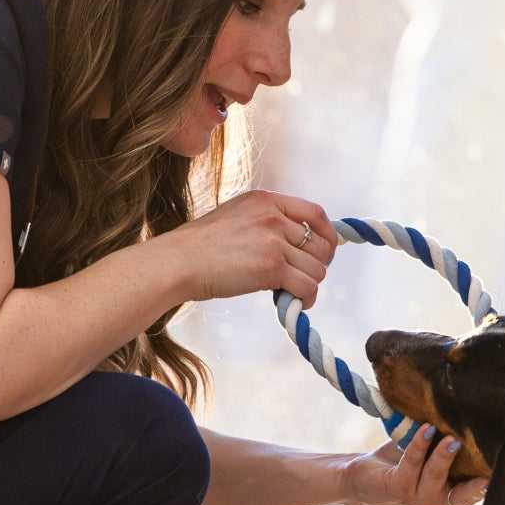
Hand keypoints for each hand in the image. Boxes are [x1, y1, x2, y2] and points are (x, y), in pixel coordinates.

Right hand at [164, 189, 336, 307]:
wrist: (178, 262)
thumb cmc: (200, 247)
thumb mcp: (236, 218)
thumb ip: (265, 223)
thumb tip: (294, 243)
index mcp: (265, 200)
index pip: (315, 213)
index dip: (326, 236)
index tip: (321, 252)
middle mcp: (273, 216)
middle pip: (320, 244)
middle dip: (315, 265)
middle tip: (299, 277)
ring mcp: (273, 241)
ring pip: (317, 269)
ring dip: (308, 284)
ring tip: (290, 292)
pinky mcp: (272, 267)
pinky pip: (307, 286)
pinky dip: (306, 299)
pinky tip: (294, 303)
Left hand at [342, 426, 489, 504]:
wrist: (362, 475)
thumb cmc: (402, 462)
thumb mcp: (431, 452)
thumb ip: (450, 442)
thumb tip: (472, 414)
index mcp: (452, 495)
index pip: (478, 491)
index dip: (493, 481)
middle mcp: (439, 502)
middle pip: (465, 491)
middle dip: (476, 475)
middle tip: (483, 451)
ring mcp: (418, 499)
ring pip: (437, 475)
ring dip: (443, 454)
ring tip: (449, 436)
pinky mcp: (398, 489)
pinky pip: (412, 464)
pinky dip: (420, 445)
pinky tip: (426, 430)